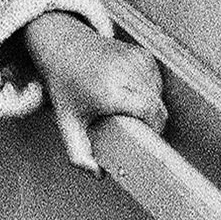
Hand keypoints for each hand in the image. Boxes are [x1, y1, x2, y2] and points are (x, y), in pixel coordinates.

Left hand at [24, 12, 167, 174]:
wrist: (61, 45)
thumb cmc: (64, 85)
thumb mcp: (66, 122)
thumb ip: (78, 153)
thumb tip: (98, 174)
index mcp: (109, 92)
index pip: (151, 115)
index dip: (154, 129)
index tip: (146, 139)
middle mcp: (125, 74)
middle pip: (158, 107)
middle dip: (151, 121)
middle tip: (134, 128)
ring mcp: (136, 60)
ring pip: (159, 93)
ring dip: (149, 104)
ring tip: (124, 105)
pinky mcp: (142, 53)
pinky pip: (156, 80)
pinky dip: (148, 89)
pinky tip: (127, 89)